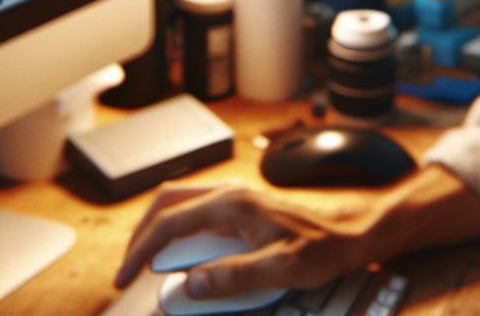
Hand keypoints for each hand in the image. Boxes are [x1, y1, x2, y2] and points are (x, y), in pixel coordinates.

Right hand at [115, 181, 377, 298]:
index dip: (142, 249)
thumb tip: (193, 285)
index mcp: (233, 204)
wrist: (352, 233)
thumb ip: (235, 276)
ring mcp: (235, 199)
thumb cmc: (324, 247)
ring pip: (180, 204)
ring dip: (159, 231)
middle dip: (141, 234)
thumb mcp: (282, 269)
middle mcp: (231, 194)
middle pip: (167, 203)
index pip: (170, 221)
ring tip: (148, 263)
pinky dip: (178, 231)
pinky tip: (181, 254)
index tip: (127, 275)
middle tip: (130, 267)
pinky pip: (197, 213)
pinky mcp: (241, 209)